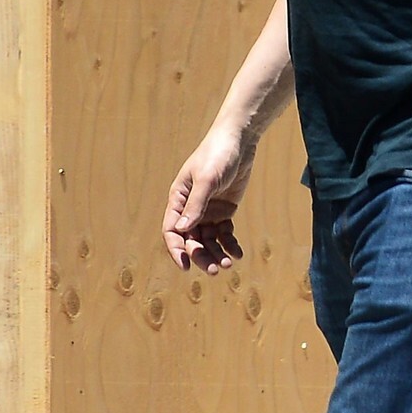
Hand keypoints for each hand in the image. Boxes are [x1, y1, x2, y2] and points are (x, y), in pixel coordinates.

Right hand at [162, 124, 254, 273]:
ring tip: (228, 264)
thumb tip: (182, 230)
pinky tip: (237, 254)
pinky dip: (229, 245)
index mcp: (178, 200)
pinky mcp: (224, 211)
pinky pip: (224, 234)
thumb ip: (196, 204)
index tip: (186, 267)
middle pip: (191, 240)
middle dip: (201, 256)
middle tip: (214, 270)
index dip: (176, 250)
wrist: (239, 142)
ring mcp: (208, 211)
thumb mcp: (207, 179)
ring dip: (216, 253)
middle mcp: (190, 208)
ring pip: (208, 240)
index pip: (172, 231)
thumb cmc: (217, 155)